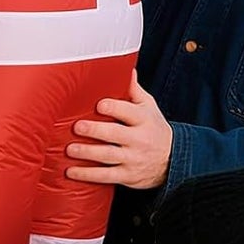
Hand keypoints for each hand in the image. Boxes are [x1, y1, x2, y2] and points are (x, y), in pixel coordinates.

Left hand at [66, 71, 171, 188]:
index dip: (113, 108)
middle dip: (95, 131)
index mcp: (144, 119)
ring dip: (87, 153)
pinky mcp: (128, 175)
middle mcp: (140, 139)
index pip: (129, 112)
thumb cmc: (154, 128)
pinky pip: (106, 176)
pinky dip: (87, 175)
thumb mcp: (149, 107)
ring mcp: (133, 159)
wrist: (173, 159)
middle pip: (116, 134)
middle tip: (77, 127)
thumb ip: (134, 90)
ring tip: (70, 149)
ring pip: (108, 156)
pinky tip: (71, 172)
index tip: (98, 105)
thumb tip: (124, 67)